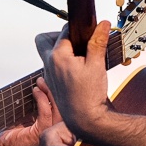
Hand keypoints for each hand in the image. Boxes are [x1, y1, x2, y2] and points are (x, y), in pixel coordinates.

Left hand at [0, 78, 62, 145]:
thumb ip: (32, 103)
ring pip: (58, 112)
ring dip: (50, 95)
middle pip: (63, 109)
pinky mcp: (38, 136)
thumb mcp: (22, 112)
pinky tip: (36, 92)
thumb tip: (38, 84)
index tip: (49, 78)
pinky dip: (43, 102)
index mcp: (47, 124)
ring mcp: (45, 133)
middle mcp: (49, 129)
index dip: (57, 92)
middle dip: (55, 91)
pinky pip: (46, 116)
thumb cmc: (5, 131)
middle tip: (44, 79)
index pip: (60, 107)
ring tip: (40, 83)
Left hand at [36, 21, 111, 139]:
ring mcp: (49, 74)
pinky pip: (52, 67)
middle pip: (44, 39)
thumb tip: (102, 25)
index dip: (77, 29)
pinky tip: (77, 69)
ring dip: (60, 50)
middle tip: (75, 40)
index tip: (87, 32)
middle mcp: (49, 64)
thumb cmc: (89, 95)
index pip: (64, 31)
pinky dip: (62, 63)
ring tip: (79, 55)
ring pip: (48, 54)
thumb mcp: (97, 64)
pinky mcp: (52, 83)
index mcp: (58, 56)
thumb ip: (98, 41)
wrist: (85, 120)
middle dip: (57, 35)